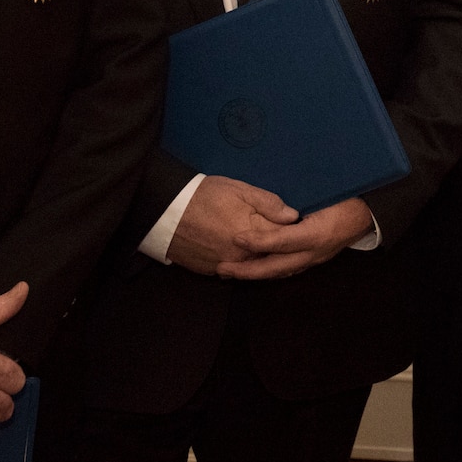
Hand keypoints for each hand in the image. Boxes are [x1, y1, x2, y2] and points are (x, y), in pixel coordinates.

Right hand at [165, 177, 298, 274]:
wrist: (166, 211)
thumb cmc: (205, 196)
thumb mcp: (239, 190)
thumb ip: (269, 203)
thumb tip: (293, 217)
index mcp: (252, 233)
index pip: (284, 238)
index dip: (290, 231)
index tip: (295, 225)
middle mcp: (242, 255)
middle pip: (269, 256)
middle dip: (277, 248)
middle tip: (279, 236)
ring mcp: (226, 266)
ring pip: (252, 266)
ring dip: (259, 258)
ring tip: (259, 244)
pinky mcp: (211, 271)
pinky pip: (233, 271)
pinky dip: (239, 263)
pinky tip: (240, 252)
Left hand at [217, 197, 374, 280]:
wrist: (368, 212)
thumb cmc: (345, 198)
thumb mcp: (324, 195)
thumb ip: (298, 204)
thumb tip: (276, 208)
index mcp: (315, 235)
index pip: (281, 242)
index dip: (257, 241)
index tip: (235, 238)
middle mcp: (313, 252)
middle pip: (275, 267)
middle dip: (247, 271)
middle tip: (222, 269)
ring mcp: (313, 259)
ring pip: (279, 272)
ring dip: (254, 274)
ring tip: (232, 271)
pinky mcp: (312, 259)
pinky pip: (286, 269)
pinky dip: (268, 271)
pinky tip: (255, 268)